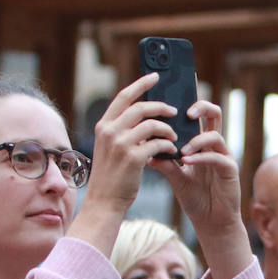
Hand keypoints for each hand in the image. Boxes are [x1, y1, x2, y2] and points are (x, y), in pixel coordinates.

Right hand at [84, 73, 177, 212]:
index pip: (123, 97)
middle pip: (140, 106)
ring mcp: (120, 144)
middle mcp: (109, 131)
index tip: (155, 76)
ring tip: (174, 135)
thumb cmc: (112, 176)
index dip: (141, 84)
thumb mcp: (112, 148)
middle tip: (174, 110)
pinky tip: (172, 150)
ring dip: (167, 128)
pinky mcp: (133, 157)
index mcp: (103, 126)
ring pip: (152, 123)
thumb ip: (124, 131)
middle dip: (161, 106)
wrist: (105, 202)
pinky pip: (158, 143)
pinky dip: (168, 145)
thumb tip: (148, 117)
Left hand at [150, 99, 241, 234]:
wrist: (211, 222)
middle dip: (201, 107)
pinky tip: (187, 162)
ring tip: (181, 151)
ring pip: (215, 135)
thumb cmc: (195, 198)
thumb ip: (165, 162)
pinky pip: (217, 157)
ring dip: (196, 140)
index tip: (169, 103)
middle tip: (185, 112)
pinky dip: (201, 157)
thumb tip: (145, 146)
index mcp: (202, 144)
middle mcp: (214, 146)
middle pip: (214, 114)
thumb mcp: (175, 178)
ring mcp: (224, 156)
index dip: (187, 105)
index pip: (198, 117)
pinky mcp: (230, 169)